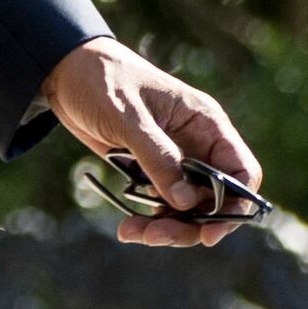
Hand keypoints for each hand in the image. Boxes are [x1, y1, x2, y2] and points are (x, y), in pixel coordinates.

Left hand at [41, 37, 264, 248]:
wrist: (66, 73)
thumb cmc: (101, 81)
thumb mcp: (128, 117)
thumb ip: (158, 157)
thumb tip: (186, 202)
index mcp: (205, 123)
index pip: (241, 170)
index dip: (235, 205)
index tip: (210, 233)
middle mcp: (197, 144)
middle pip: (215, 199)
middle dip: (191, 224)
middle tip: (157, 235)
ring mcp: (175, 159)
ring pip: (189, 208)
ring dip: (167, 227)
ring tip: (131, 232)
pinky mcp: (151, 170)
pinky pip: (163, 205)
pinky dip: (149, 221)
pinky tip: (126, 227)